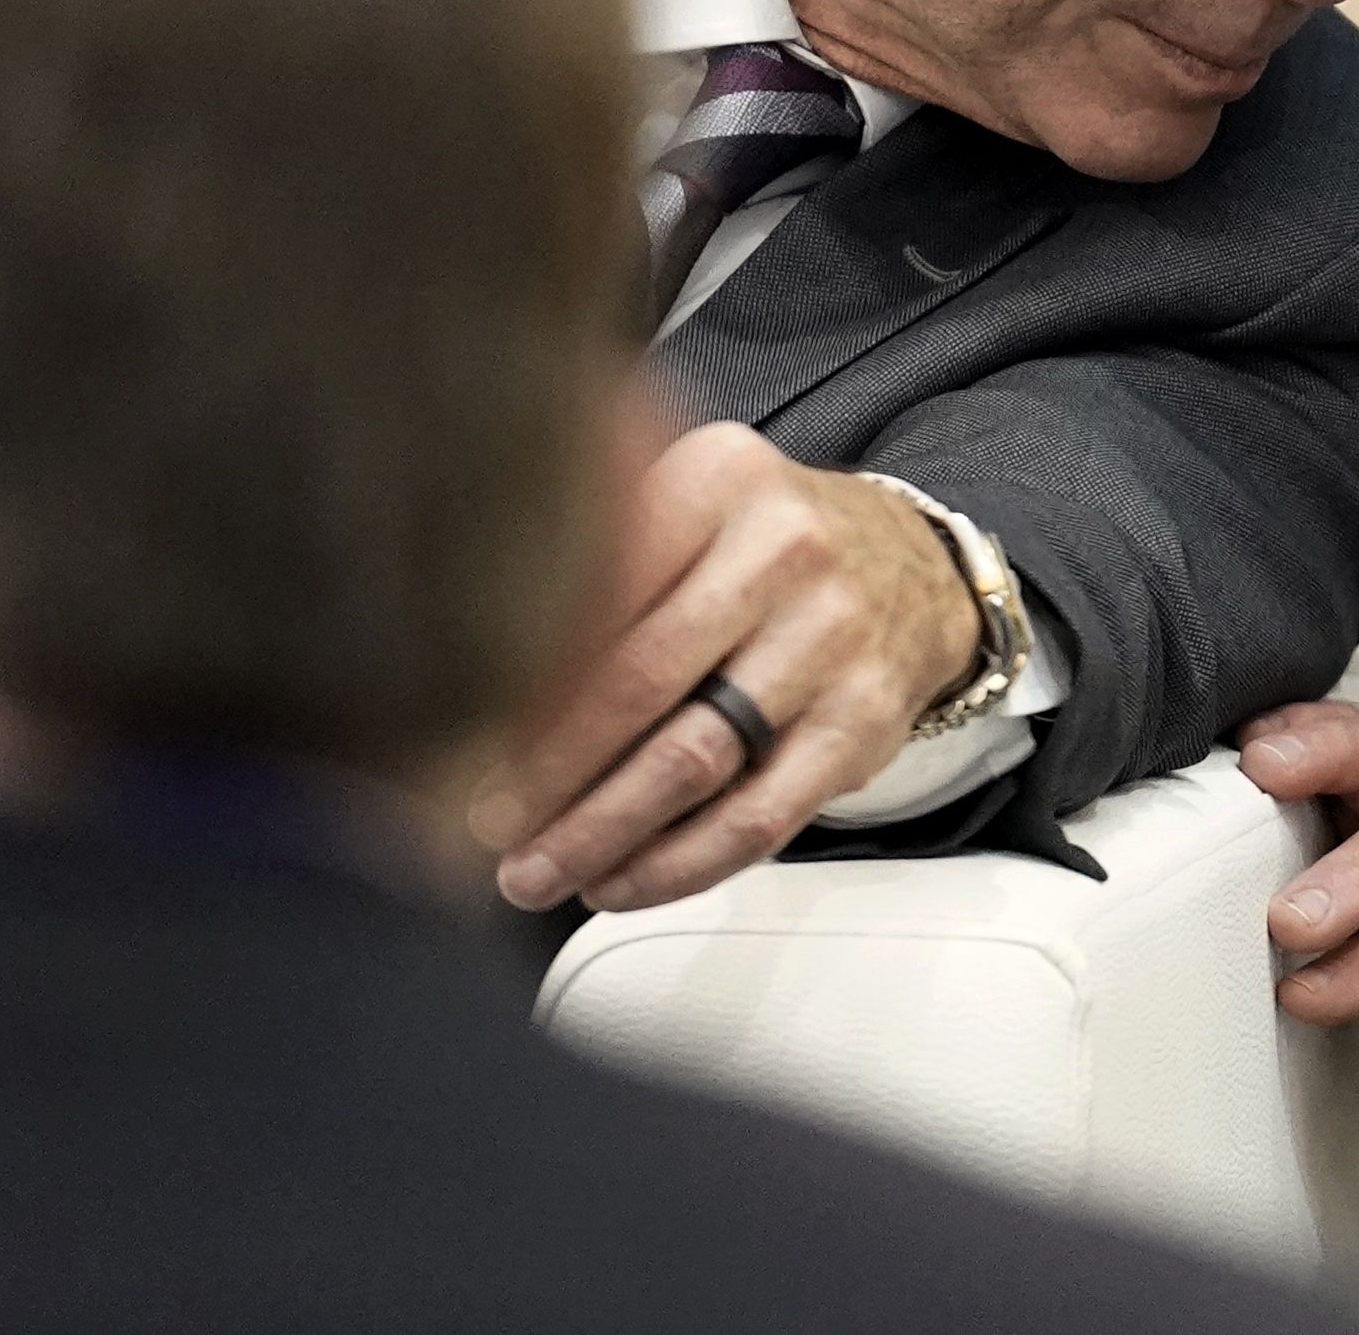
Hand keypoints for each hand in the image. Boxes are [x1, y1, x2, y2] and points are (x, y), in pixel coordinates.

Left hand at [467, 421, 980, 912]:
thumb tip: (450, 669)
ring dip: (598, 834)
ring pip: (693, 760)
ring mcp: (833, 638)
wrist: (907, 566)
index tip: (451, 733)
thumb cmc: (760, 548)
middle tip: (484, 823)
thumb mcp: (686, 501)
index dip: (510, 673)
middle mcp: (785, 548)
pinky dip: (676, 865)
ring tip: (533, 872)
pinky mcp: (865, 722)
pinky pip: (759, 818)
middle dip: (543, 771)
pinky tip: (621, 881)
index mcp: (718, 477)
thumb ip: (593, 556)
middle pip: (636, 680)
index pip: (593, 582)